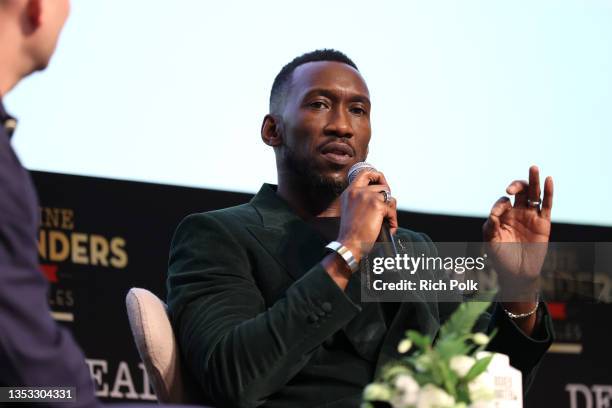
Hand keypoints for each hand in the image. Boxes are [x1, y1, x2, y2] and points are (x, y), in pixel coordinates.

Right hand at [336, 169, 397, 263]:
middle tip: (388, 207)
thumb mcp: (350, 210)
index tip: (382, 182)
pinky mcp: (377, 205)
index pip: (364, 172)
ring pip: (390, 197)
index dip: (377, 175)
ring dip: (391, 210)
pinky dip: (393, 221)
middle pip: (382, 186)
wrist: (349, 244)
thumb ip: (360, 199)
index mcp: (349, 192)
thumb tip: (380, 196)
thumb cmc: (350, 232)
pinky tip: (388, 229)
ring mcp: (367, 196)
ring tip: (386, 221)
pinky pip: (392, 211)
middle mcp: (358, 191)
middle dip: (388, 197)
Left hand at [482, 165, 553, 287]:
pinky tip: (548, 180)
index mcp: (503, 215)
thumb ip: (490, 226)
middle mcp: (518, 213)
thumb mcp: (490, 241)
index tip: (498, 213)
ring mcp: (531, 217)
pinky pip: (547, 205)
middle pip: (520, 191)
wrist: (517, 274)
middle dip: (517, 185)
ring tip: (533, 168)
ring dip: (533, 181)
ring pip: (534, 194)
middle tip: (511, 188)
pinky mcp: (544, 224)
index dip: (501, 203)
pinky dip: (549, 192)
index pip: (503, 200)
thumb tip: (495, 212)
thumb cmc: (500, 257)